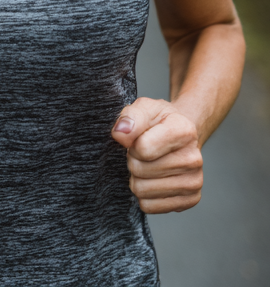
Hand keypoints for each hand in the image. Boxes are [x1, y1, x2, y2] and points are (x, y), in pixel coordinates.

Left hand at [111, 96, 202, 212]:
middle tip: (140, 153)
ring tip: (146, 165)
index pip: (143, 148)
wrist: (181, 135)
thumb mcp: (144, 107)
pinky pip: (150, 206)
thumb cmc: (158, 121)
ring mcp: (194, 182)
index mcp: (184, 131)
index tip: (137, 138)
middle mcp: (194, 158)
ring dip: (136, 178)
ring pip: (142, 190)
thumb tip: (120, 134)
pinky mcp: (190, 200)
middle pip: (139, 170)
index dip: (131, 143)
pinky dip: (144, 195)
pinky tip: (152, 180)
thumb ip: (130, 117)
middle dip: (132, 160)